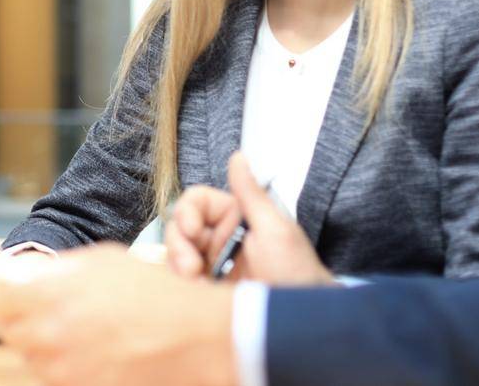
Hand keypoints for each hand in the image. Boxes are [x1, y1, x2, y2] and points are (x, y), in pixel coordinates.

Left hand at [0, 244, 237, 385]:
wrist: (194, 335)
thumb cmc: (155, 293)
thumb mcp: (103, 260)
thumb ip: (58, 270)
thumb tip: (27, 275)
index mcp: (49, 294)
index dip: (4, 295)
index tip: (12, 294)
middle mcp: (49, 334)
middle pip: (10, 332)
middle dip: (23, 321)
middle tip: (46, 313)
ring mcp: (64, 369)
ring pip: (32, 360)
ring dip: (43, 347)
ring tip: (75, 333)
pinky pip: (56, 379)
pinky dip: (65, 368)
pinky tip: (89, 353)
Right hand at [166, 152, 333, 285]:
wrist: (302, 322)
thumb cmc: (298, 274)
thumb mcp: (275, 230)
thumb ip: (250, 194)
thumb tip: (238, 157)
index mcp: (236, 218)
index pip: (197, 202)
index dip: (187, 212)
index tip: (193, 231)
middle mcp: (221, 240)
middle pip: (179, 229)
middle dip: (178, 246)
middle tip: (191, 268)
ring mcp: (213, 268)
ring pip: (175, 257)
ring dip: (179, 268)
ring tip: (199, 286)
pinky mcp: (208, 293)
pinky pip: (182, 285)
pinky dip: (183, 290)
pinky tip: (200, 297)